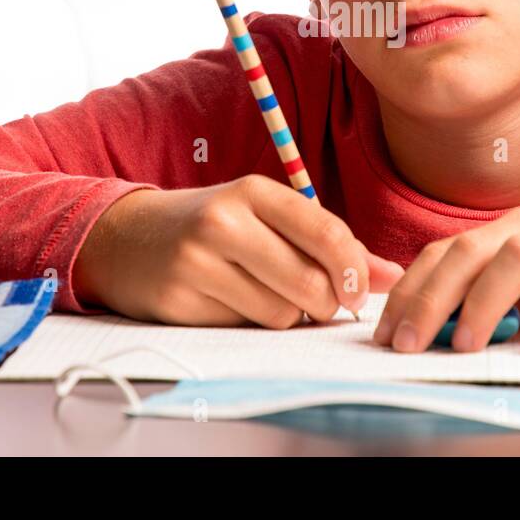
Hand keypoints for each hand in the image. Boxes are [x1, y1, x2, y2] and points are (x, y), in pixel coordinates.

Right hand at [74, 174, 403, 326]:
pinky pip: (244, 329)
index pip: (324, 230)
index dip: (353, 268)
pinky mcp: (179, 301)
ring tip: (267, 294)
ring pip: (280, 314)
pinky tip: (232, 302)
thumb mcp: (265, 217)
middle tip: (319, 301)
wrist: (127, 239)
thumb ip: (329, 242)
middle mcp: (223, 222)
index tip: (359, 289)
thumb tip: (393, 276)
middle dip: (325, 302)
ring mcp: (196, 262)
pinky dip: (251, 324)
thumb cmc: (213, 226)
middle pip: (308, 283)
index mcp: (252, 191)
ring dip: (288, 315)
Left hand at [373, 206, 519, 355]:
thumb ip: (502, 303)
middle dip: (430, 295)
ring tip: (462, 345)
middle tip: (406, 342)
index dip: (412, 288)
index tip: (386, 330)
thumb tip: (437, 333)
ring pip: (516, 255)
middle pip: (470, 248)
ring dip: (482, 301)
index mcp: (519, 230)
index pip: (449, 249)